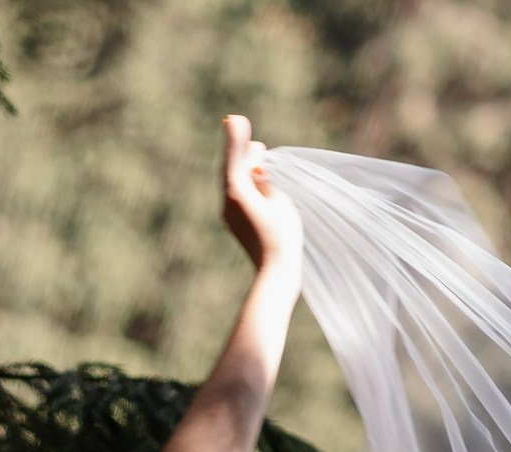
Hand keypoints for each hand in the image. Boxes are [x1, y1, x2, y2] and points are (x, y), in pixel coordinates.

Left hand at [221, 114, 300, 274]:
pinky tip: (254, 178)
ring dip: (242, 165)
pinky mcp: (236, 223)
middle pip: (231, 168)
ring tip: (253, 151)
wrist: (275, 274)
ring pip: (233, 181)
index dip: (236, 137)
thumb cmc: (283, 236)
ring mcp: (229, 214)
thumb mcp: (279, 201)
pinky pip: (237, 194)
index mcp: (237, 192)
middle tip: (239, 125)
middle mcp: (228, 202)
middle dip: (238, 149)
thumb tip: (256, 171)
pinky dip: (244, 181)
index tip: (234, 118)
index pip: (235, 157)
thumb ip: (266, 180)